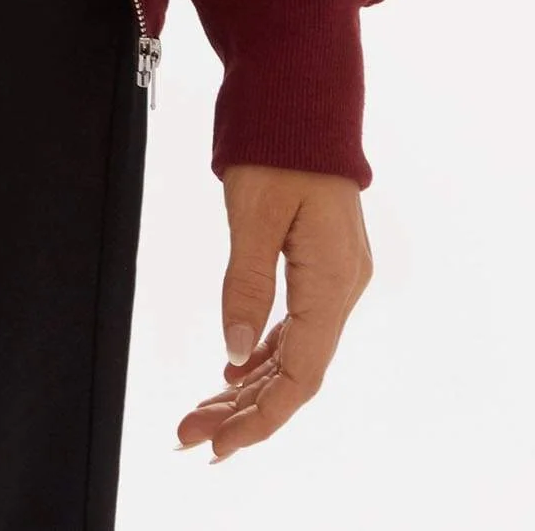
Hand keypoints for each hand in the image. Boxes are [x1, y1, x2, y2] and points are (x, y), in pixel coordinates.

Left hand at [175, 165, 373, 462]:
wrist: (301, 91)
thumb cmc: (278, 143)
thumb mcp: (253, 212)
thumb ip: (244, 284)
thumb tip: (232, 353)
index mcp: (334, 280)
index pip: (301, 374)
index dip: (261, 417)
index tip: (218, 444)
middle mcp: (343, 287)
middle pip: (295, 372)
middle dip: (244, 411)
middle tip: (191, 436)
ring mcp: (335, 276)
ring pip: (293, 352)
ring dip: (248, 386)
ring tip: (202, 415)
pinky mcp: (320, 264)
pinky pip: (294, 325)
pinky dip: (262, 352)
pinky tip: (233, 371)